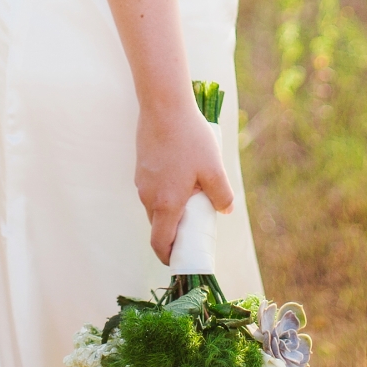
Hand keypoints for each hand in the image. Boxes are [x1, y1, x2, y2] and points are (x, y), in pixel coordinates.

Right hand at [135, 99, 234, 264]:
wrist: (164, 106)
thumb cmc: (190, 138)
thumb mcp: (214, 168)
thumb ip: (222, 195)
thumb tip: (226, 210)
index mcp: (166, 204)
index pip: (160, 244)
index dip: (170, 257)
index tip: (182, 259)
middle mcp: (148, 196)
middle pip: (158, 227)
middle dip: (175, 232)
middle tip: (196, 225)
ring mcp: (141, 181)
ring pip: (154, 207)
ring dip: (170, 210)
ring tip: (193, 194)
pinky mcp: (140, 167)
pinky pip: (152, 190)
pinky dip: (165, 193)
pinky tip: (181, 174)